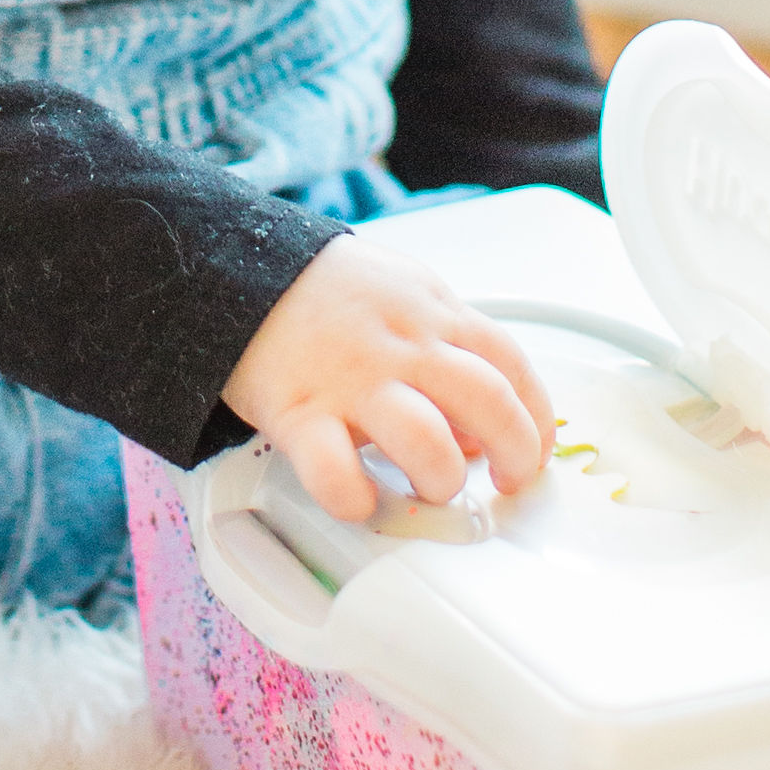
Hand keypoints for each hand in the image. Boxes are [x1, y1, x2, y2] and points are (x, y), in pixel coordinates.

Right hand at [220, 236, 554, 524]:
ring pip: (428, 444)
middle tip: (505, 482)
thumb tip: (479, 424)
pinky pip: (338, 474)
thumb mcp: (402, 291)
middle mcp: (401, 346)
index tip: (535, 448)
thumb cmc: (321, 290)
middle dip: (515, 454)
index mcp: (432, 313)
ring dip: (440, 479)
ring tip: (428, 488)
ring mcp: (352, 381)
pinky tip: (361, 499)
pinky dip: (357, 500)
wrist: (232, 269)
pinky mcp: (298, 414)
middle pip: (488, 403)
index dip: (537, 416)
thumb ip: (446, 344)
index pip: (511, 364)